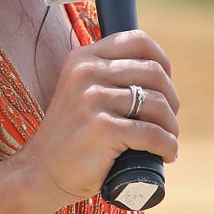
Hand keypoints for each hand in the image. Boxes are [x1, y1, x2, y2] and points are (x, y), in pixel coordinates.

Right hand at [17, 29, 179, 206]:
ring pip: (157, 104)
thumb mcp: (83, 92)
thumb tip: (161, 74)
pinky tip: (167, 154)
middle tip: (167, 122)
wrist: (42, 172)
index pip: (138, 41)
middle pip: (154, 73)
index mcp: (83, 58)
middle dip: (170, 100)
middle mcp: (87, 73)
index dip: (162, 62)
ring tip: (167, 140)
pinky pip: (153, 134)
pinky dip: (167, 146)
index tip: (164, 87)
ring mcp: (93, 100)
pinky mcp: (103, 129)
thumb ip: (110, 75)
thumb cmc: (73, 135)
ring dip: (171, 126)